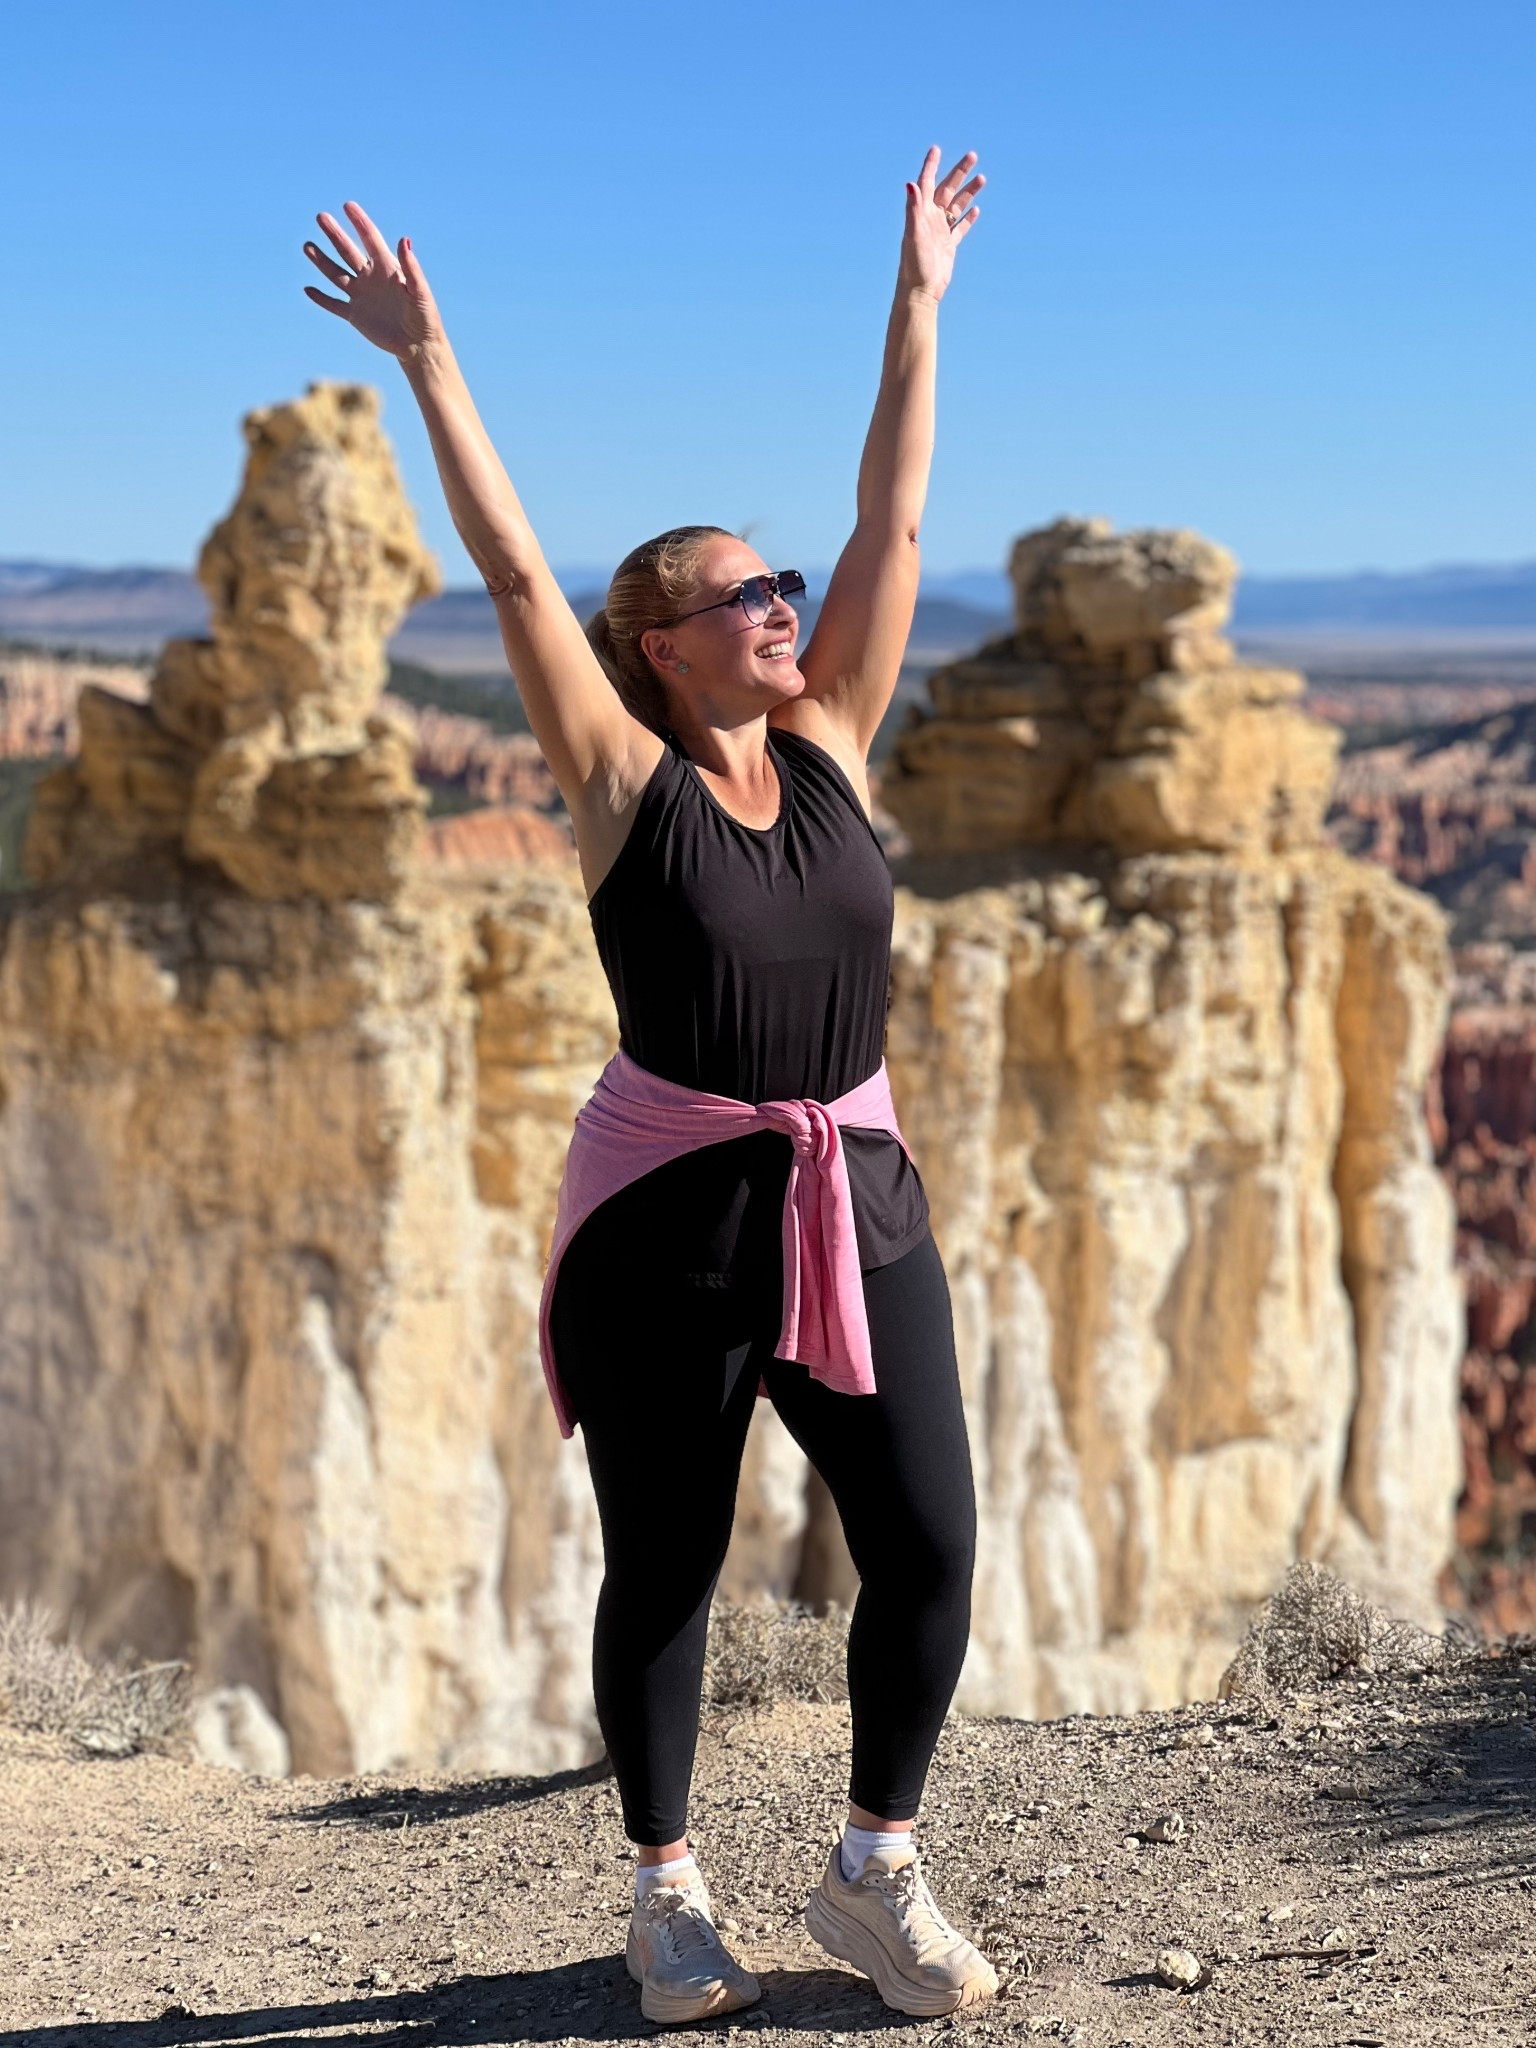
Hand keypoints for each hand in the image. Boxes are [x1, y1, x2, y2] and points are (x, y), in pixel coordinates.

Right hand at [302, 200, 443, 358]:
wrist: (418, 346)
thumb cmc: (425, 316)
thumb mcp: (419, 291)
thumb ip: (411, 267)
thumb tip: (404, 240)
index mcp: (387, 268)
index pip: (370, 239)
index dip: (360, 222)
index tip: (348, 205)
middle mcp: (371, 278)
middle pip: (348, 251)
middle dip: (335, 235)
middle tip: (320, 217)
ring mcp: (361, 295)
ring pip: (336, 274)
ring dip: (321, 260)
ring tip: (307, 246)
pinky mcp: (355, 315)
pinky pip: (334, 305)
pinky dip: (321, 298)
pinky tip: (308, 289)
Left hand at [899, 146, 983, 304]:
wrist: (920, 292)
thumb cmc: (914, 265)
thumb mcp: (914, 234)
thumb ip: (913, 208)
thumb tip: (911, 183)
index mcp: (921, 214)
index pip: (926, 183)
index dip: (931, 165)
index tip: (936, 148)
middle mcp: (930, 220)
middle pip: (946, 189)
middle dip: (959, 172)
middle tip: (973, 155)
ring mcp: (940, 232)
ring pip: (957, 206)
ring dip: (969, 191)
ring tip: (982, 177)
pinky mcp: (948, 246)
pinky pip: (960, 228)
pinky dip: (968, 218)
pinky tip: (976, 209)